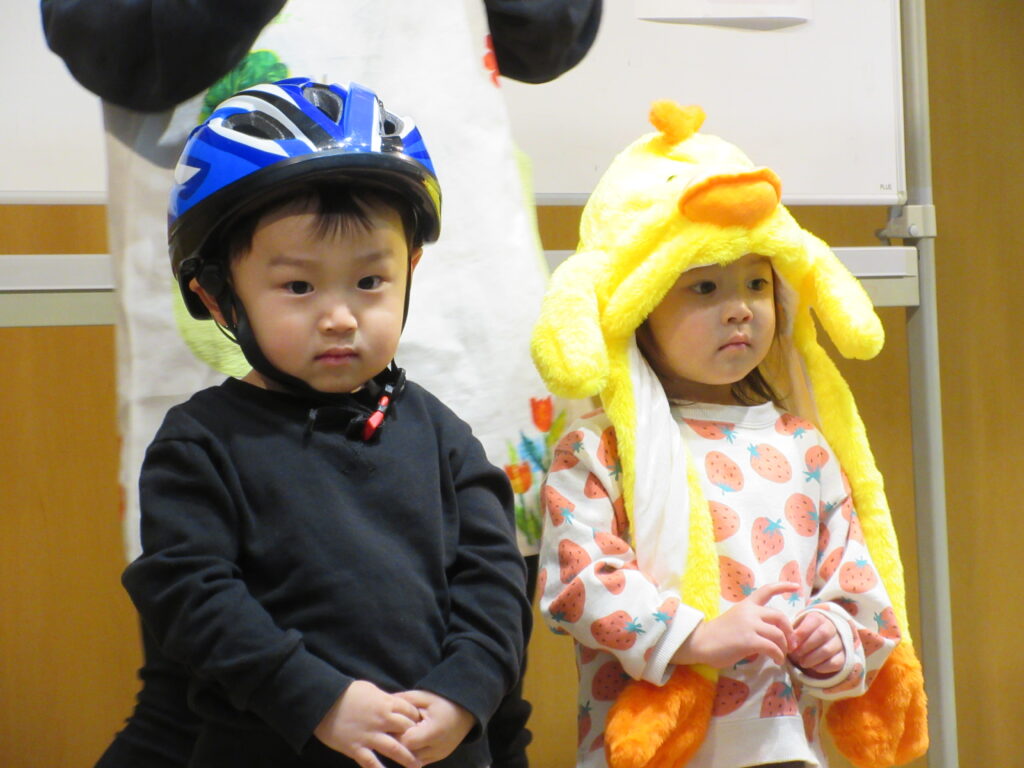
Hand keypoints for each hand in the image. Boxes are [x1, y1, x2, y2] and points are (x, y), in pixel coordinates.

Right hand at [313, 680, 422, 767]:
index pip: (410, 712)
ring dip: (407, 759)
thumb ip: (384, 699)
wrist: (322, 701)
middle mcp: (381, 720)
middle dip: (416, 739)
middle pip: (406, 731)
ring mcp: (369, 735)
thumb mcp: (370, 689)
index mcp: (386, 703)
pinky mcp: (356, 748)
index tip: (421, 726)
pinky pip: (371, 762)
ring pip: (394, 749)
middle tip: (424, 747)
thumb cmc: (346, 692)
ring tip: (417, 766)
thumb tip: (394, 704)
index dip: (416, 719)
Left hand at [396, 689, 474, 764]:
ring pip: (412, 761)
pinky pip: (419, 761)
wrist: (467, 711)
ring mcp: (438, 755)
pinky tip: (408, 742)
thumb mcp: (425, 696)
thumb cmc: (444, 701)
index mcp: (433, 731)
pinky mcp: (438, 758)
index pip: (407, 741)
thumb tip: (384, 702)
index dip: (396, 734)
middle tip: (391, 731)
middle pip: (407, 753)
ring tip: (400, 736)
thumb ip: (404, 700)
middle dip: (398, 743)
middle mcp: (436, 747)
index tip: (390, 725)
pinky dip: (412, 754)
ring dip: (404, 750)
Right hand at [670, 582, 796, 668]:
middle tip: (790, 642)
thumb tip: (770, 634)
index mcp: (746, 605)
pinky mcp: (749, 641)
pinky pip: (772, 648)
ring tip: (781, 656)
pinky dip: (778, 656)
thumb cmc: (716, 635)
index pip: (767, 590)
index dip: (783, 586)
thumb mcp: (736, 621)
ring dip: (784, 647)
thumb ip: (752, 622)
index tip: (796, 586)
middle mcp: (750, 612)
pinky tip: (776, 661)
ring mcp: (750, 625)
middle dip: (789, 630)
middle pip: (780, 616)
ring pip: (778, 634)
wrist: (699, 643)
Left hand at [788, 611, 845, 676]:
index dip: (802, 632)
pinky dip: (821, 667)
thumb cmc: (802, 636)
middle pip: (823, 634)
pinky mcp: (843, 657)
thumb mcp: (795, 629)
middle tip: (796, 654)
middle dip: (806, 646)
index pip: (814, 620)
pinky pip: (835, 663)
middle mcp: (832, 628)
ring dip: (812, 658)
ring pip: (828, 649)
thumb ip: (792, 632)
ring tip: (802, 662)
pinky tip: (813, 667)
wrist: (814, 646)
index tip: (792, 643)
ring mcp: (839, 643)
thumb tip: (789, 641)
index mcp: (819, 618)